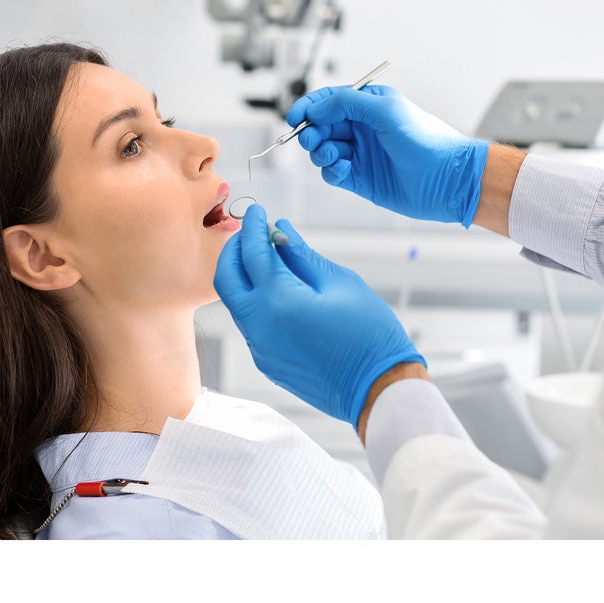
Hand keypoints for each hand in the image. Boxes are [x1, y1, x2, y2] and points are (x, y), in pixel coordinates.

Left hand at [214, 203, 425, 428]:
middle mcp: (259, 326)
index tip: (258, 211)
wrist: (377, 391)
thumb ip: (302, 255)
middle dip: (234, 250)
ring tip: (269, 259)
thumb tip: (280, 230)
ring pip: (235, 302)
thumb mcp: (340, 283)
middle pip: (226, 277)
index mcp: (278, 302)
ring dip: (244, 276)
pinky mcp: (266, 362)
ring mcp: (259, 348)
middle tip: (253, 234)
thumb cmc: (370, 334)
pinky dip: (256, 300)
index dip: (254, 226)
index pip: (253, 252)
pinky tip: (279, 291)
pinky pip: (250, 323)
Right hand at [286, 85, 489, 226]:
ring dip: (320, 152)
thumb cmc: (426, 140)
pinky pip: (332, 173)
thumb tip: (316, 109)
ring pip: (324, 150)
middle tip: (310, 139)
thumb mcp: (385, 110)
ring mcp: (361, 154)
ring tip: (330, 155)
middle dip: (311, 132)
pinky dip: (330, 171)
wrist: (447, 180)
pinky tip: (342, 170)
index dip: (309, 108)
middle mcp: (363, 128)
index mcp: (369, 105)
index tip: (295, 118)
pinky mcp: (360, 179)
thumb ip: (346, 103)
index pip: (329, 100)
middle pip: (321, 126)